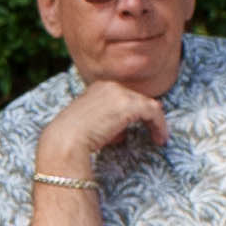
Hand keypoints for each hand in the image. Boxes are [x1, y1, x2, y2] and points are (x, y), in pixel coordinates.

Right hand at [35, 81, 167, 181]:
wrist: (66, 140)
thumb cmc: (71, 138)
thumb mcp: (90, 125)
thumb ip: (106, 123)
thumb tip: (121, 133)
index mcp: (97, 86)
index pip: (124, 95)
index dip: (134, 110)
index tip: (141, 124)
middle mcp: (110, 85)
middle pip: (137, 98)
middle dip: (147, 115)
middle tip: (155, 129)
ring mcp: (120, 93)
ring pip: (148, 104)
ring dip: (156, 122)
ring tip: (160, 138)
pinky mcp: (129, 105)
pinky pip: (153, 112)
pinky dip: (159, 125)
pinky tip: (160, 138)